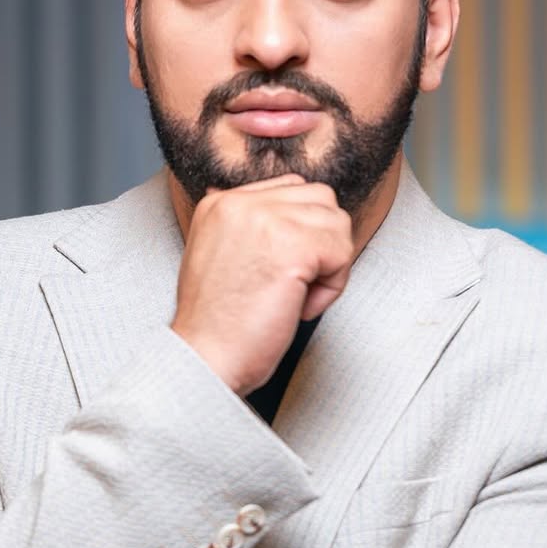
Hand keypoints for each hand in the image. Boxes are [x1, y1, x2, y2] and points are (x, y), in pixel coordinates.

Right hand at [171, 175, 353, 396]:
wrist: (205, 359)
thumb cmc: (216, 324)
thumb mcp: (220, 257)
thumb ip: (248, 228)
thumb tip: (291, 214)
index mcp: (221, 202)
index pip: (291, 188)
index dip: (303, 230)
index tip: (283, 270)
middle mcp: (240, 202)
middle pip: (320, 198)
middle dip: (322, 242)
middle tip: (297, 284)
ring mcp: (265, 220)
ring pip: (337, 222)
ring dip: (329, 265)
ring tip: (296, 297)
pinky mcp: (292, 246)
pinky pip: (342, 252)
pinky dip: (332, 287)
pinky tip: (300, 307)